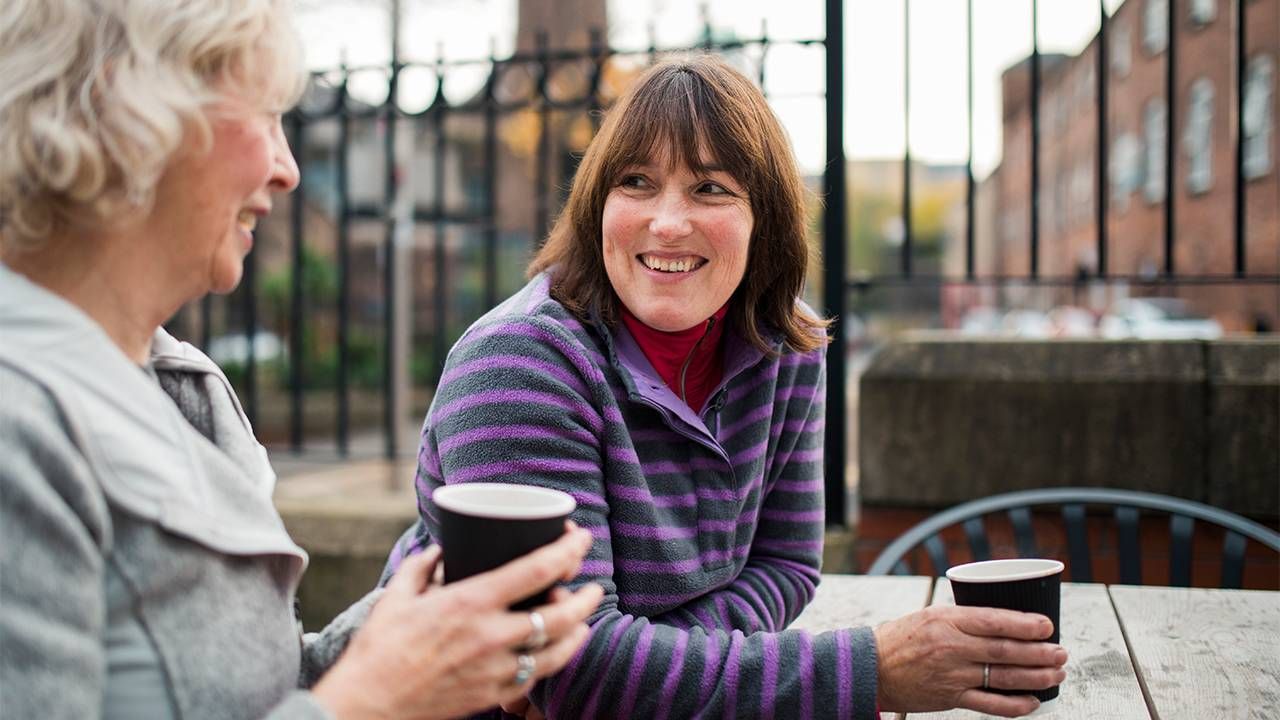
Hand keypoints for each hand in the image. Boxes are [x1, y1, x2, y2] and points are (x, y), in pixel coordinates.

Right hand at [313, 524, 602, 719]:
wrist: (368, 706)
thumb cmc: (379, 650)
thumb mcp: (396, 597)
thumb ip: (422, 567)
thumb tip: (440, 550)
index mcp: (469, 602)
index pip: (535, 569)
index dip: (567, 550)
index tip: (581, 538)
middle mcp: (490, 635)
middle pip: (559, 614)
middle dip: (585, 596)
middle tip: (593, 585)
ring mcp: (494, 669)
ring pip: (556, 649)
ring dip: (578, 630)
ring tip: (584, 617)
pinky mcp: (491, 694)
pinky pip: (536, 676)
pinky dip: (555, 659)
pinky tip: (559, 649)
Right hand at [873, 605, 1067, 717]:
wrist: (870, 668)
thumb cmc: (900, 639)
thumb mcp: (929, 616)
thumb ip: (962, 619)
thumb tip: (1002, 620)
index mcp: (946, 620)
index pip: (994, 621)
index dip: (1024, 624)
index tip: (1047, 625)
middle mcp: (951, 647)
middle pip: (1005, 650)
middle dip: (1039, 652)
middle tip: (1062, 652)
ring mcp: (952, 675)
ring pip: (1003, 676)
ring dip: (1035, 677)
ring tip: (1057, 674)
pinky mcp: (950, 698)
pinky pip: (989, 704)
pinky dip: (1014, 705)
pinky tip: (1032, 701)